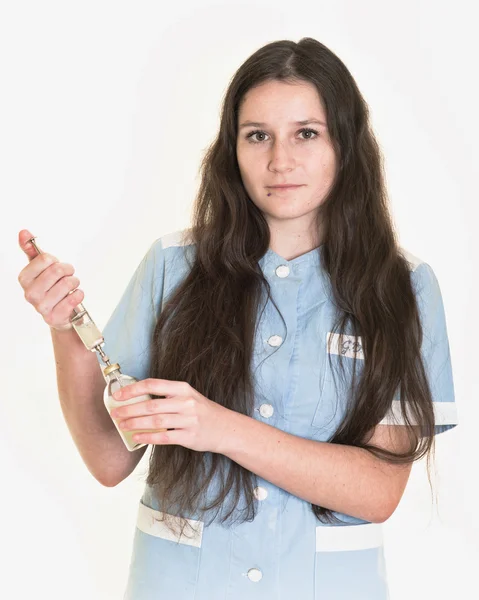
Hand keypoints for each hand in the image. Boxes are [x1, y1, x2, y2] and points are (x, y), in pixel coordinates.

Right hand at [17, 229, 83, 330]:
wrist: (59, 314)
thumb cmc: (50, 288)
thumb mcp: (40, 268)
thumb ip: (31, 250)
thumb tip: (23, 232)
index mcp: (24, 278)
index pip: (45, 258)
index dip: (56, 260)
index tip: (55, 266)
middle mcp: (30, 293)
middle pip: (57, 270)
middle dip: (68, 269)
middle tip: (68, 274)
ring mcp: (41, 307)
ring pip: (68, 283)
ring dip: (75, 282)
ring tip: (71, 286)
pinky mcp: (54, 317)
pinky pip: (74, 299)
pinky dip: (79, 294)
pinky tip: (75, 296)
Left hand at [110, 378, 235, 453]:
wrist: (225, 428)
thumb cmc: (202, 411)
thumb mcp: (188, 396)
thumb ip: (167, 396)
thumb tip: (137, 399)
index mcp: (183, 388)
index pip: (153, 385)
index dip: (133, 390)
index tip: (118, 395)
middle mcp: (186, 402)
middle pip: (151, 405)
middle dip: (129, 409)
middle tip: (115, 413)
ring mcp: (188, 420)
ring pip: (155, 421)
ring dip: (135, 423)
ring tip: (122, 425)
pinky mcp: (189, 437)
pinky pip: (163, 437)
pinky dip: (148, 437)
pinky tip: (137, 438)